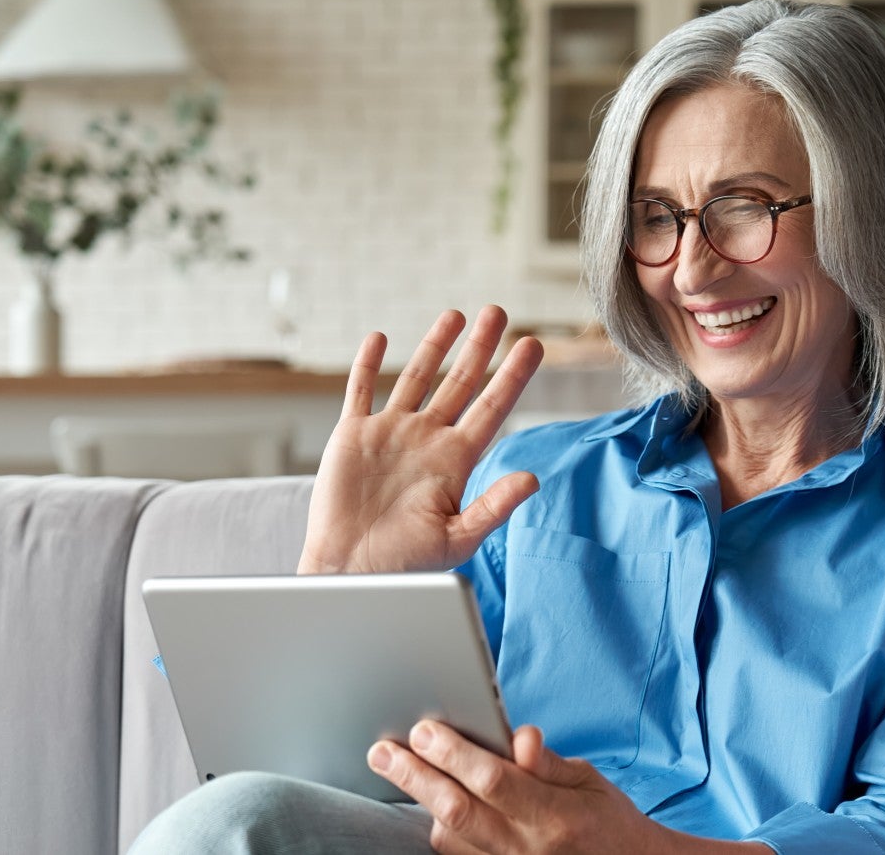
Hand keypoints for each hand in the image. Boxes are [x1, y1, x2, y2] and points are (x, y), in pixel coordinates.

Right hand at [298, 305, 543, 574]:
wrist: (351, 572)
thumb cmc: (406, 563)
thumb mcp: (458, 538)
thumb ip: (494, 506)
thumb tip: (532, 479)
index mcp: (456, 460)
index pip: (492, 407)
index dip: (512, 375)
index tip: (533, 345)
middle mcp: (427, 439)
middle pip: (460, 382)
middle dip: (480, 347)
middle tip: (498, 312)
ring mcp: (391, 433)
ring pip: (416, 377)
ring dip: (434, 346)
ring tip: (454, 315)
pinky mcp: (353, 435)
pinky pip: (361, 390)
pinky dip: (368, 364)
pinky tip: (379, 338)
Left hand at [367, 721, 679, 854]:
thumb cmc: (608, 821)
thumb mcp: (588, 781)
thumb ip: (547, 762)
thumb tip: (519, 736)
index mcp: (555, 816)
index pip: (493, 780)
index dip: (453, 753)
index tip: (424, 728)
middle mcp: (528, 850)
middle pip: (457, 811)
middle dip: (415, 777)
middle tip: (382, 751)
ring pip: (450, 839)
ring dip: (423, 803)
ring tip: (402, 768)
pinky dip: (441, 832)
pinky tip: (432, 806)